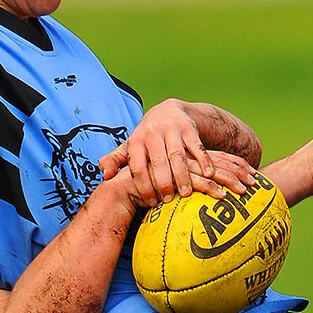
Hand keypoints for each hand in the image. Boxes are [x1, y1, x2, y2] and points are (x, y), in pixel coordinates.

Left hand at [102, 103, 252, 206]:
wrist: (168, 111)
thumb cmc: (146, 137)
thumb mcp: (129, 146)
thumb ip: (115, 160)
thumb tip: (104, 176)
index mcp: (136, 140)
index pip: (137, 167)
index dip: (143, 186)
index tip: (151, 202)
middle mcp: (153, 133)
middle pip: (158, 163)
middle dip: (163, 183)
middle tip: (168, 200)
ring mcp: (172, 130)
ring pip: (178, 156)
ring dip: (183, 176)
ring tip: (186, 193)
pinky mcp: (189, 129)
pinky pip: (197, 147)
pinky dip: (204, 161)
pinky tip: (208, 175)